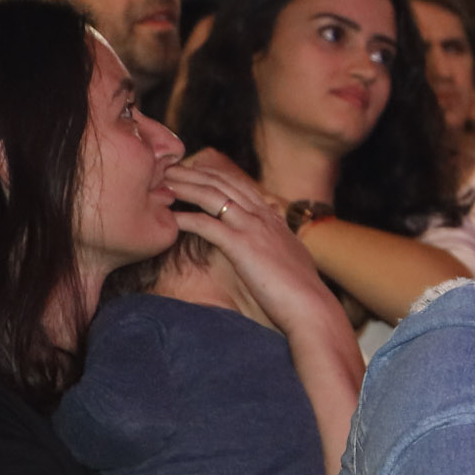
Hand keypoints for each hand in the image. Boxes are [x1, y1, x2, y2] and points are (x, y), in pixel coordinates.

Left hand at [165, 158, 342, 338]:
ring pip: (212, 196)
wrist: (312, 306)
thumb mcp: (293, 260)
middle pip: (223, 184)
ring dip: (184, 186)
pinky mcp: (241, 245)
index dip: (214, 176)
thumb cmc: (302, 292)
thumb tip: (277, 249)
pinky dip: (184, 219)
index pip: (240, 186)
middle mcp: (263, 217)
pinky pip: (205, 225)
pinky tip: (167, 218)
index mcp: (274, 220)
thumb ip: (281, 246)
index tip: (193, 172)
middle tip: (168, 168)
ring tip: (161, 181)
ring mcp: (253, 228)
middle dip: (193, 173)